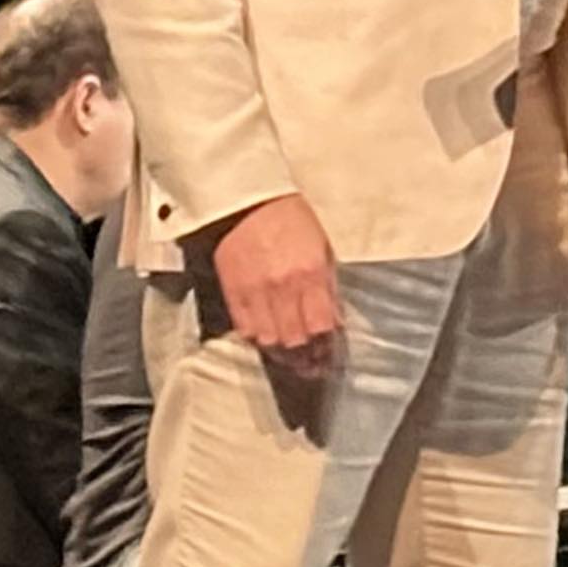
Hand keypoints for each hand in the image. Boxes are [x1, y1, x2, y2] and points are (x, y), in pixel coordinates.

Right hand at [211, 193, 340, 375]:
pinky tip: (269, 339)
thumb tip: (334, 319)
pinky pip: (246, 329)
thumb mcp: (322, 248)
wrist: (246, 202)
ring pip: (270, 340)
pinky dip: (259, 339)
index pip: (322, 326)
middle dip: (308, 356)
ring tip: (292, 357)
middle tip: (313, 363)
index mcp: (311, 274)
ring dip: (283, 352)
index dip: (328, 345)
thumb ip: (328, 285)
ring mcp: (256, 292)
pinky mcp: (233, 293)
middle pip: (296, 339)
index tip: (331, 353)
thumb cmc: (291, 220)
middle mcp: (284, 287)